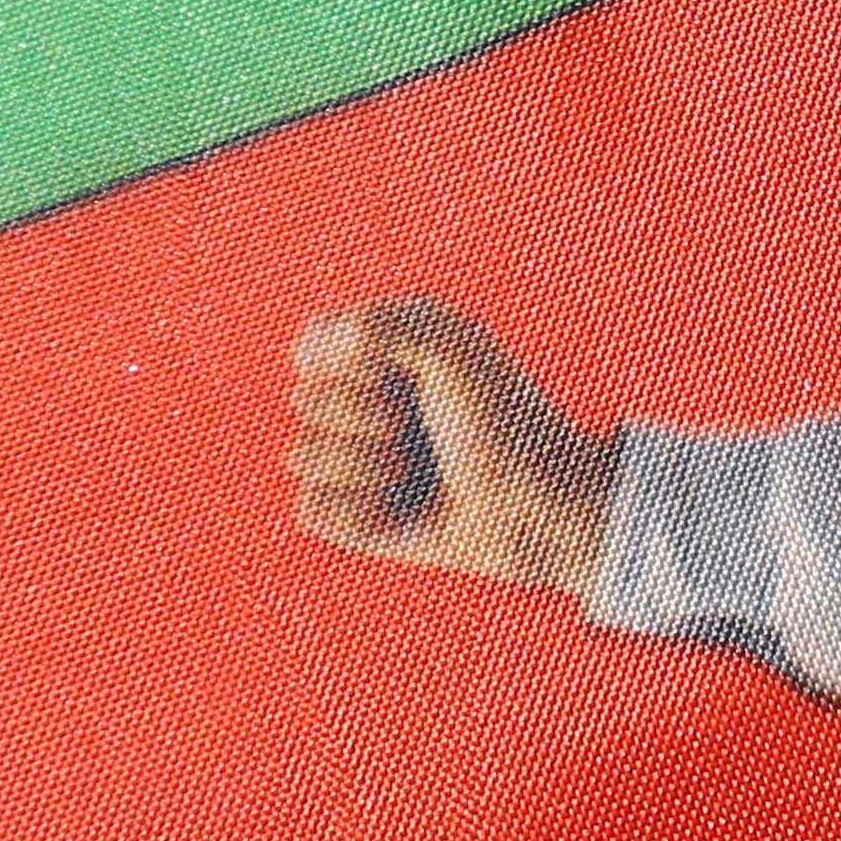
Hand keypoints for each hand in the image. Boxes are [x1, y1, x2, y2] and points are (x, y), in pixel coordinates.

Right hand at [289, 294, 622, 597]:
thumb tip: (307, 354)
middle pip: (307, 400)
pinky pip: (314, 510)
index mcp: (387, 351)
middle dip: (365, 415)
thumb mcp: (450, 347)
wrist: (537, 507)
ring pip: (303, 456)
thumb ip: (376, 323)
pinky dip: (360, 511)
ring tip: (416, 471)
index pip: (315, 341)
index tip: (403, 368)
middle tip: (425, 427)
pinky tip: (402, 510)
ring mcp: (358, 460)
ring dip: (367, 465)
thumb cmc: (504, 420)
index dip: (347, 358)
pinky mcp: (355, 517)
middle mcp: (367, 401)